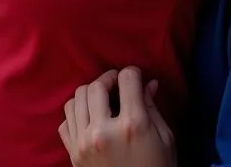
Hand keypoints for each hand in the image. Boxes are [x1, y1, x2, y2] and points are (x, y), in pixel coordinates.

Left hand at [59, 67, 174, 166]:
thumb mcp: (165, 141)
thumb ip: (153, 109)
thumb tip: (149, 83)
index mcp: (132, 126)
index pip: (127, 79)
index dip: (134, 74)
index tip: (136, 79)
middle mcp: (103, 132)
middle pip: (96, 85)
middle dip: (109, 79)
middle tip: (118, 84)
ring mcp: (84, 144)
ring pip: (76, 98)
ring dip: (90, 94)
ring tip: (103, 100)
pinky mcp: (73, 155)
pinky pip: (65, 121)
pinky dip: (76, 114)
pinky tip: (90, 119)